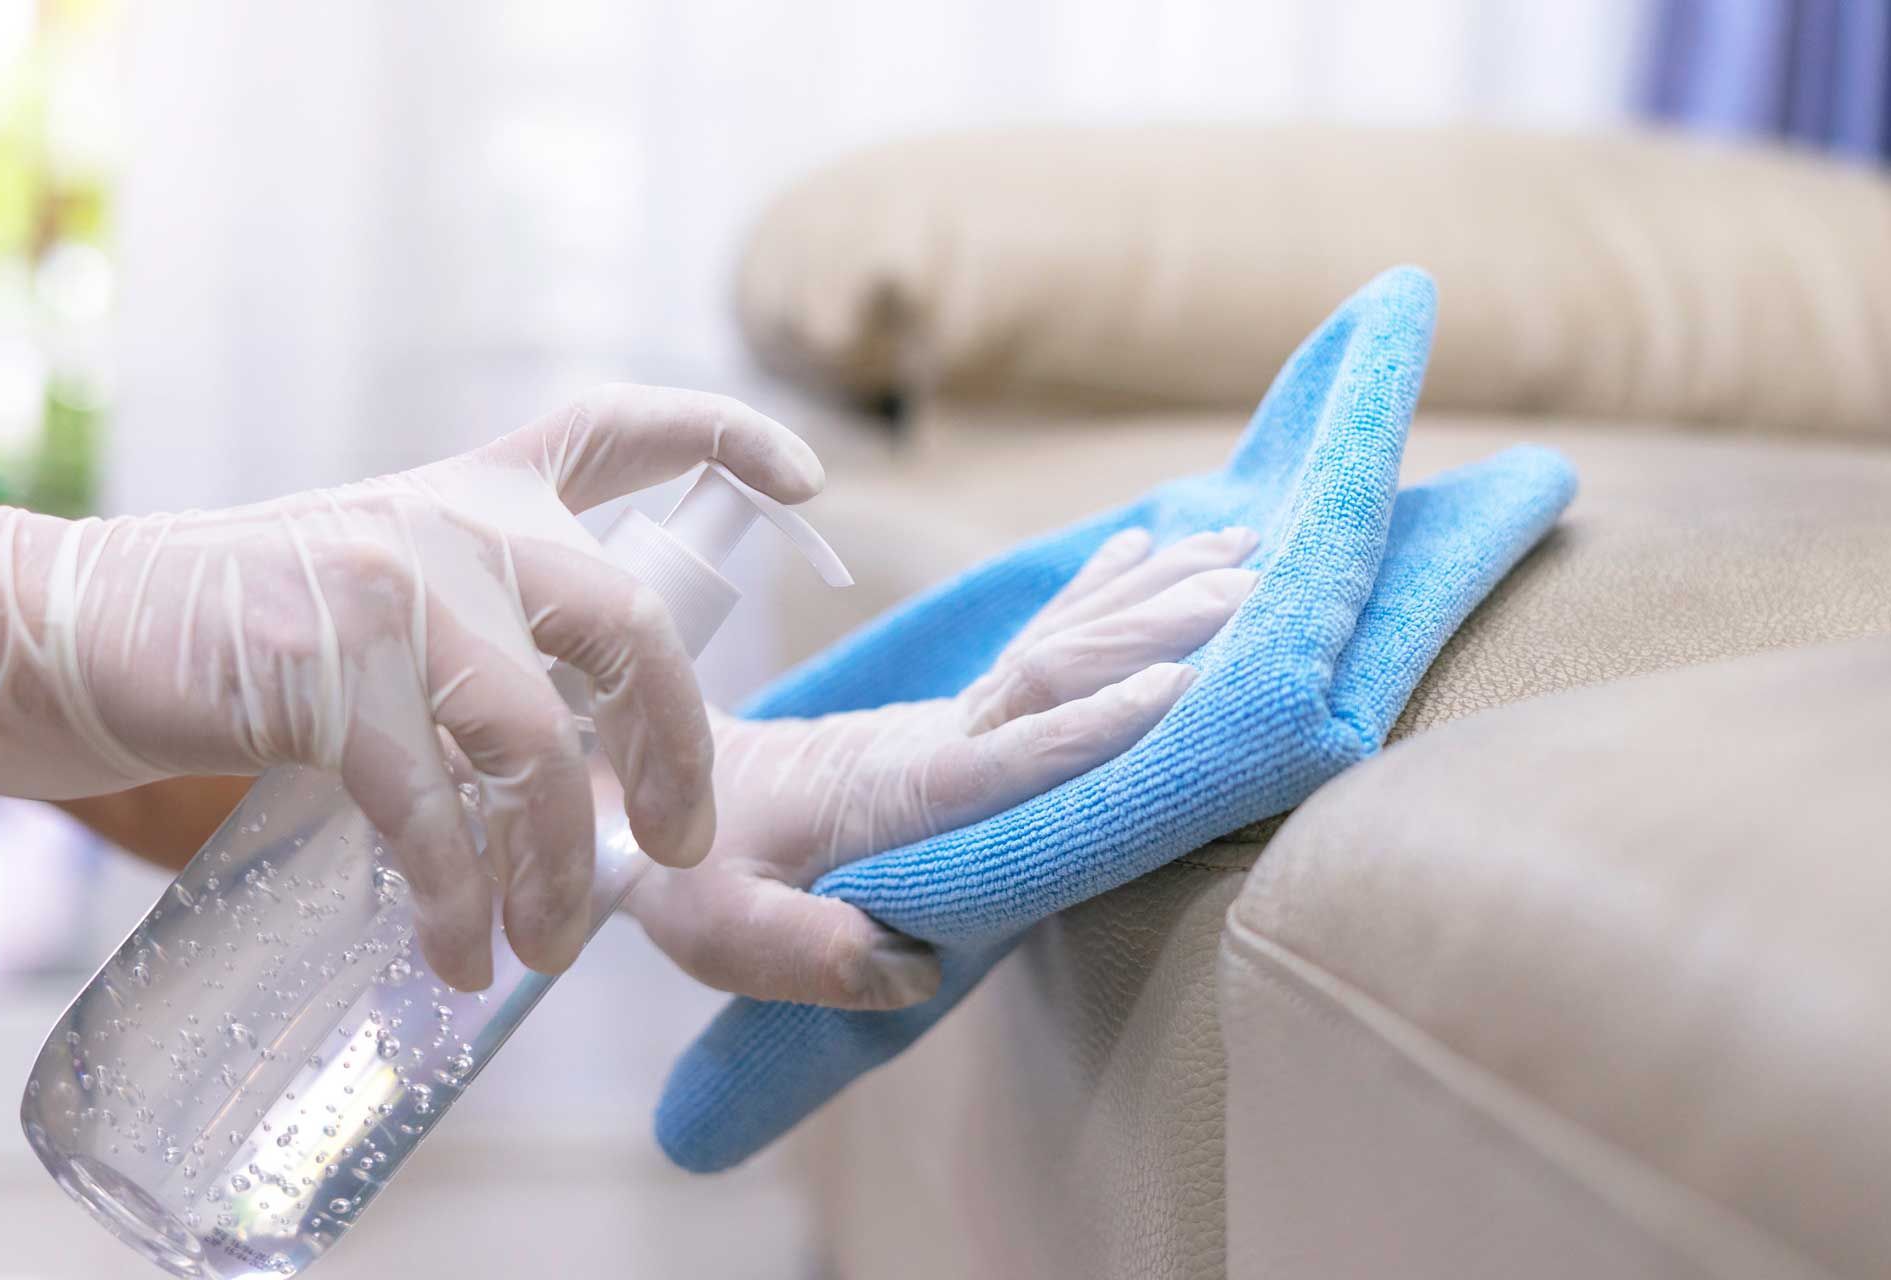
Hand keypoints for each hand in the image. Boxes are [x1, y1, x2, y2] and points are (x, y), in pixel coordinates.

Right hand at [0, 386, 824, 989]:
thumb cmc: (246, 638)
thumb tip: (599, 768)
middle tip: (680, 850)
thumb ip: (492, 635)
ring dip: (558, 865)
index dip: (725, 438)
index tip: (808, 479)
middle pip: (630, 624)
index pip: (621, 428)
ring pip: (536, 738)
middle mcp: (453, 523)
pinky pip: (431, 807)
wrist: (74, 632)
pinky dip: (456, 898)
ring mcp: (391, 588)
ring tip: (552, 946)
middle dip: (678, 752)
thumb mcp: (387, 592)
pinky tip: (459, 957)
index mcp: (478, 494)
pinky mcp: (325, 671)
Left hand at [623, 525, 1258, 1009]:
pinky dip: (1095, 595)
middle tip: (1252, 584)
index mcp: (893, 789)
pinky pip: (1033, 645)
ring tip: (1238, 553)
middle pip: (1056, 670)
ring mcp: (945, 722)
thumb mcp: (715, 927)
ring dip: (1149, 598)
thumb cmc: (684, 866)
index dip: (1090, 722)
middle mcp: (934, 742)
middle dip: (1156, 628)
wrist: (637, 786)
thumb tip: (916, 972)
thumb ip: (807, 954)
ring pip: (1059, 644)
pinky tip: (1145, 551)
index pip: (1005, 747)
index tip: (1181, 684)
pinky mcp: (948, 718)